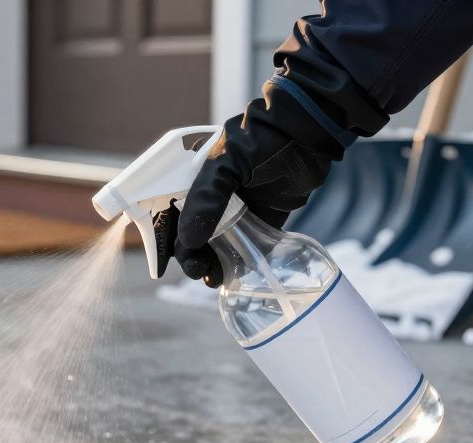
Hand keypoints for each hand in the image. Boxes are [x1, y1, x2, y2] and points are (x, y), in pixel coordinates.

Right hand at [171, 88, 339, 286]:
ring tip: (212, 278)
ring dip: (211, 263)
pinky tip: (231, 276)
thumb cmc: (260, 139)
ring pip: (218, 244)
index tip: (170, 259)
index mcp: (197, 179)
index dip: (167, 237)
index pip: (173, 213)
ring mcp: (239, 209)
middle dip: (191, 255)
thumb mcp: (227, 163)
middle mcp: (215, 197)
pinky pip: (246, 246)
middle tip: (197, 269)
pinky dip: (237, 262)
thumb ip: (207, 198)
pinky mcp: (264, 219)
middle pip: (194, 233)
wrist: (305, 134)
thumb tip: (189, 241)